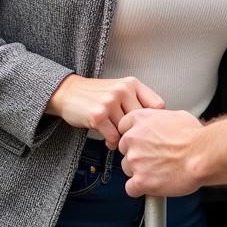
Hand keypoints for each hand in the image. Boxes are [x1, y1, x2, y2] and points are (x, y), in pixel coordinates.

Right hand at [46, 74, 163, 146]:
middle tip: (132, 137)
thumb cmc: (97, 95)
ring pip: (128, 130)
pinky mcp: (98, 115)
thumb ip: (138, 101)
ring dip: (123, 139)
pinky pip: (114, 137)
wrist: (68, 92)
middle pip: (143, 121)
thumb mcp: (121, 90)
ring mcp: (110, 102)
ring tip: (117, 136)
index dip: (155, 121)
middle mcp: (122, 90)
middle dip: (137, 132)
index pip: (157, 105)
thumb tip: (157, 124)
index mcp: (132, 83)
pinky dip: (112, 142)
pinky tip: (108, 139)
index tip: (151, 128)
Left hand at [117, 108, 203, 198]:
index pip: (123, 127)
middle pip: (124, 149)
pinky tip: (154, 184)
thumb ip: (159, 120)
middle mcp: (133, 138)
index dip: (134, 136)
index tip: (141, 141)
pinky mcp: (140, 180)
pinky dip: (141, 189)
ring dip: (139, 171)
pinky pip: (131, 188)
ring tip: (158, 171)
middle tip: (154, 157)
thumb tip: (161, 124)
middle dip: (137, 154)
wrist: (203, 155)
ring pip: (127, 169)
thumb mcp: (176, 116)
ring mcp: (135, 160)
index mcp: (141, 119)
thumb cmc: (195, 137)